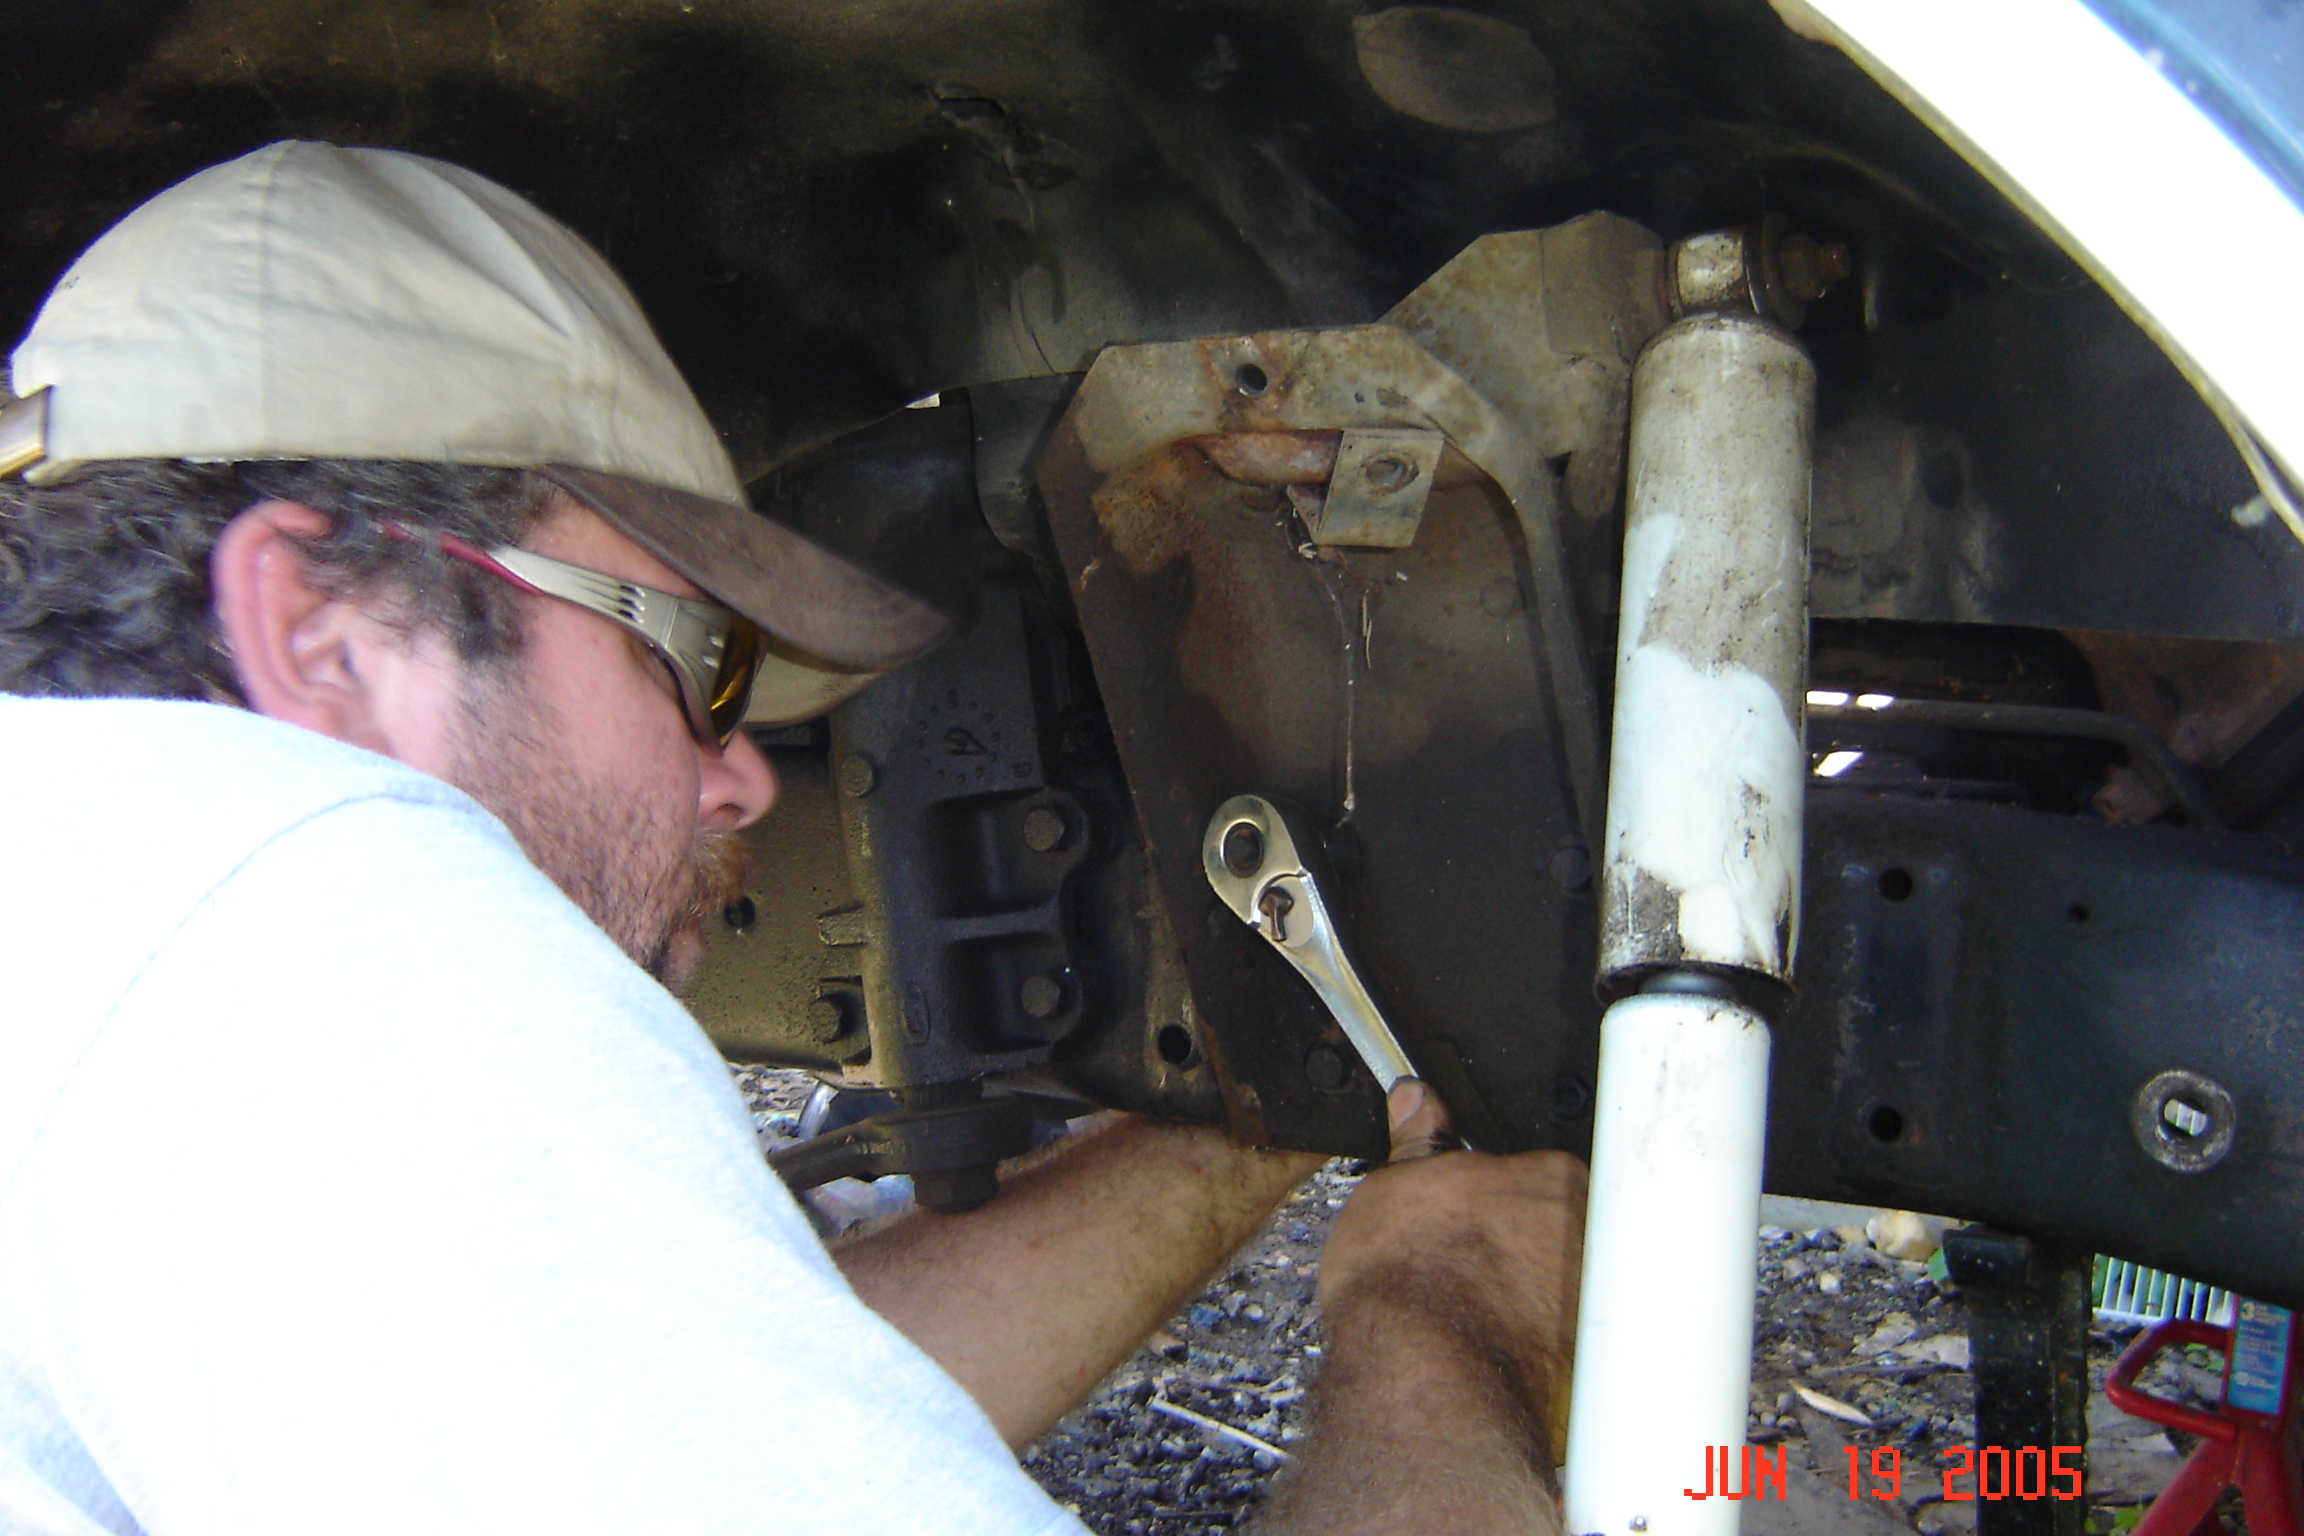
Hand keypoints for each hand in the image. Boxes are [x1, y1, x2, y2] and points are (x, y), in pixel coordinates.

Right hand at [1318, 1080, 1586, 1457]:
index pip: (1534, 1174)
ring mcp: (1588, 1301)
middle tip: (1465, 1262)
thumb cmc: (1410, 1281)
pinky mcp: (1580, 1362)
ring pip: (1554, 1285)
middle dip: (1515, 1243)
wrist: (1420, 1371)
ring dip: (1522, 1293)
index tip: (1470, 1219)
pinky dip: (1526, 1341)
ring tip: (1468, 1308)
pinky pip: (1553, 1339)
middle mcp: (1587, 1236)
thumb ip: (1420, 1140)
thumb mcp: (1395, 1184)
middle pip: (1551, 1228)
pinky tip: (1483, 1342)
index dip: (1496, 1198)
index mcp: (1553, 1180)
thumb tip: (1418, 1104)